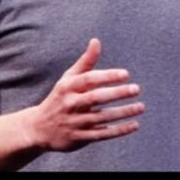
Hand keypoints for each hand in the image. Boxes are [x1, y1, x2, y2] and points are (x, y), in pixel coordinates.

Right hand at [23, 38, 144, 151]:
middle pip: (96, 98)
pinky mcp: (79, 138)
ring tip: (141, 107)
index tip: (126, 74)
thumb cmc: (60, 97)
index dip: (108, 76)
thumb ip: (86, 62)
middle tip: (136, 89)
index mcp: (68, 87)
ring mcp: (74, 122)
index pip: (89, 79)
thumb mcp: (68, 79)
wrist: (38, 128)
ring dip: (123, 112)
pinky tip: (135, 124)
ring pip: (102, 117)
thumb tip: (96, 41)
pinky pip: (102, 134)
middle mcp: (70, 104)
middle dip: (117, 93)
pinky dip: (119, 131)